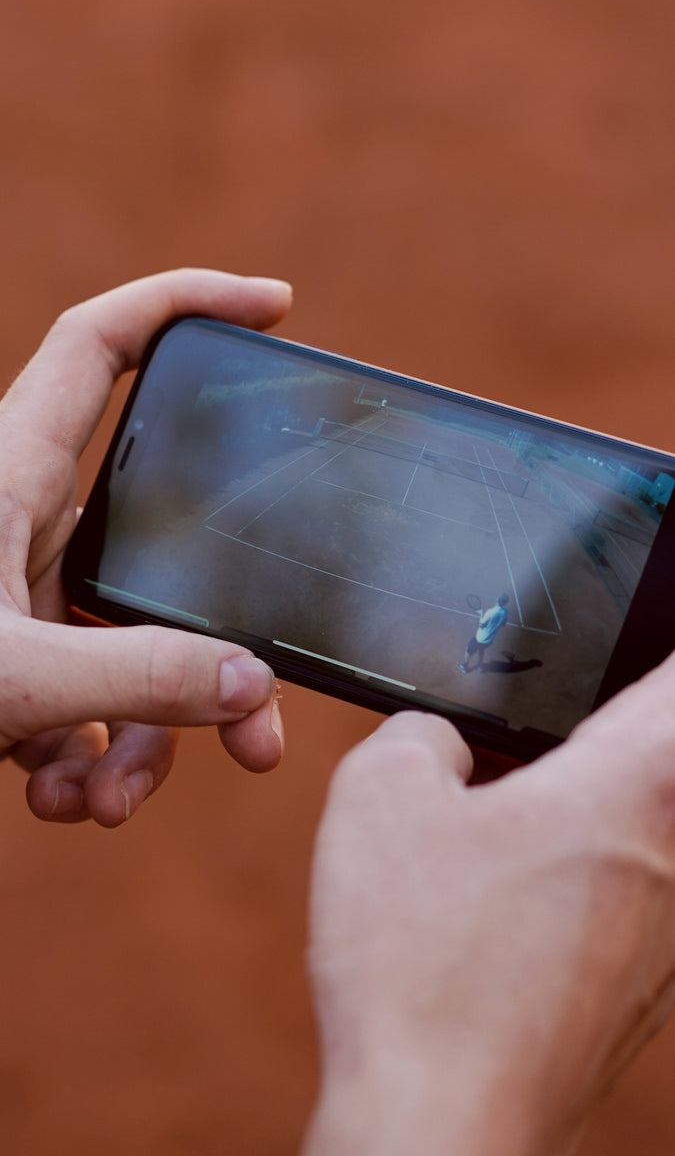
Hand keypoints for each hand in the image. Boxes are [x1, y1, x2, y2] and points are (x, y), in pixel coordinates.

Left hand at [0, 268, 291, 825]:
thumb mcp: (7, 675)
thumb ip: (135, 678)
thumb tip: (247, 683)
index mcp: (12, 470)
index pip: (105, 344)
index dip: (185, 302)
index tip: (271, 305)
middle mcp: (23, 523)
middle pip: (156, 550)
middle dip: (209, 653)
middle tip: (259, 728)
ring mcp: (16, 597)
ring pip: (124, 644)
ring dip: (137, 738)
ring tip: (109, 805)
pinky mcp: (6, 660)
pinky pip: (80, 695)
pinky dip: (85, 755)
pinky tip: (65, 803)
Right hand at [304, 656, 674, 1155]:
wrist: (440, 1124)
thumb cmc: (417, 966)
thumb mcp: (380, 796)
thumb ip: (420, 733)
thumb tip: (444, 743)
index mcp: (631, 786)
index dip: (658, 641)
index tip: (634, 625)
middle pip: (667, 750)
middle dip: (607, 725)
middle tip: (535, 726)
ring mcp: (670, 930)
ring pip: (649, 822)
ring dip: (590, 798)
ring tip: (507, 806)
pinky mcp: (645, 987)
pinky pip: (633, 888)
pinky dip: (586, 864)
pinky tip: (506, 888)